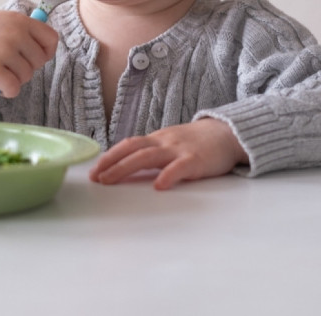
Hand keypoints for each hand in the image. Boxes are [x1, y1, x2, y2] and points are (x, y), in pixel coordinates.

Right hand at [0, 8, 59, 98]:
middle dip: (27, 67)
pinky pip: (13, 88)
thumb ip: (25, 32)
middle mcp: (16, 34)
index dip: (46, 52)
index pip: (51, 40)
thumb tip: (45, 53)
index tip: (34, 57)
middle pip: (39, 62)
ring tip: (0, 71)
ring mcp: (3, 51)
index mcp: (22, 20)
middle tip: (10, 65)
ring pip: (26, 76)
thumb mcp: (6, 20)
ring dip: (15, 79)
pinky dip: (7, 91)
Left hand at [88, 118, 249, 189]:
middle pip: (132, 149)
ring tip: (110, 180)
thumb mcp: (171, 144)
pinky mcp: (196, 160)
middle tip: (95, 177)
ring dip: (126, 167)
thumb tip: (126, 168)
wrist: (227, 133)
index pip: (128, 145)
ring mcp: (179, 150)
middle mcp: (164, 142)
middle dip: (111, 163)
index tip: (93, 171)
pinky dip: (168, 175)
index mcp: (157, 139)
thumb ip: (152, 154)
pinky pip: (180, 167)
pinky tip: (159, 186)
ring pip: (148, 156)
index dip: (109, 157)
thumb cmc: (197, 142)